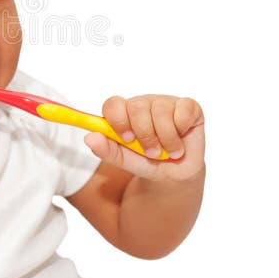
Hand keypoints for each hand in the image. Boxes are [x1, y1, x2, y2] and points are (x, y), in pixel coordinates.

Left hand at [83, 94, 204, 181]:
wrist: (174, 174)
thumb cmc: (147, 162)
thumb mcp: (125, 160)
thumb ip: (107, 150)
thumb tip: (89, 138)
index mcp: (124, 113)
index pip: (113, 104)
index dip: (118, 120)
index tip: (127, 139)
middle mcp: (143, 104)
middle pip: (137, 106)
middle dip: (145, 134)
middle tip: (151, 152)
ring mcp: (165, 103)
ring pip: (161, 110)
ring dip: (165, 138)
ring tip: (168, 152)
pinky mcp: (188, 107)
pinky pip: (184, 109)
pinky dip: (182, 128)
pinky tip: (181, 139)